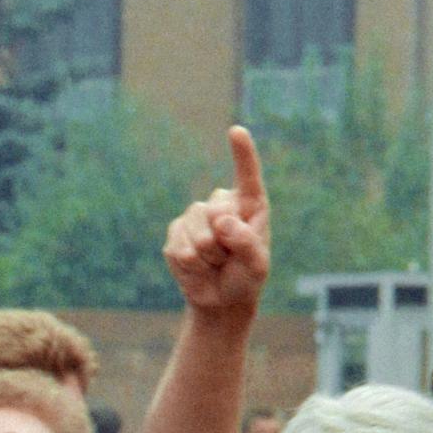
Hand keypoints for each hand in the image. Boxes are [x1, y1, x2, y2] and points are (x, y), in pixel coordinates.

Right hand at [162, 128, 270, 313]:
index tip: (237, 131)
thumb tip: (222, 222)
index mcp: (249, 205)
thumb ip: (246, 242)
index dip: (242, 153)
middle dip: (222, 243)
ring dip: (207, 259)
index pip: (247, 176)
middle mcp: (221, 205)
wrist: (220, 300)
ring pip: (196, 235)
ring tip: (215, 265)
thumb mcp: (257, 266)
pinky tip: (198, 268)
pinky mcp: (175, 233)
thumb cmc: (246, 278)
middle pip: (215, 213)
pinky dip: (191, 266)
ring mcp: (195, 217)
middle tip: (228, 260)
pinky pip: (179, 248)